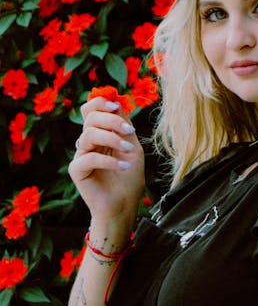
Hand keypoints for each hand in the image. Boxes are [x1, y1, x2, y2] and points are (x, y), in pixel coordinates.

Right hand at [68, 97, 144, 228]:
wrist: (125, 205)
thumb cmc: (130, 178)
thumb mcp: (133, 147)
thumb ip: (124, 126)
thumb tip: (118, 101)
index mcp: (101, 133)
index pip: (92, 110)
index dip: (101, 103)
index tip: (117, 105)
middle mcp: (88, 142)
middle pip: (90, 118)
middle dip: (111, 120)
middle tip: (129, 130)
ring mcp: (81, 155)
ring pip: (89, 135)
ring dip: (113, 139)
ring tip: (129, 150)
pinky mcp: (76, 170)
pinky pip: (88, 158)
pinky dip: (109, 161)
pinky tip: (123, 167)